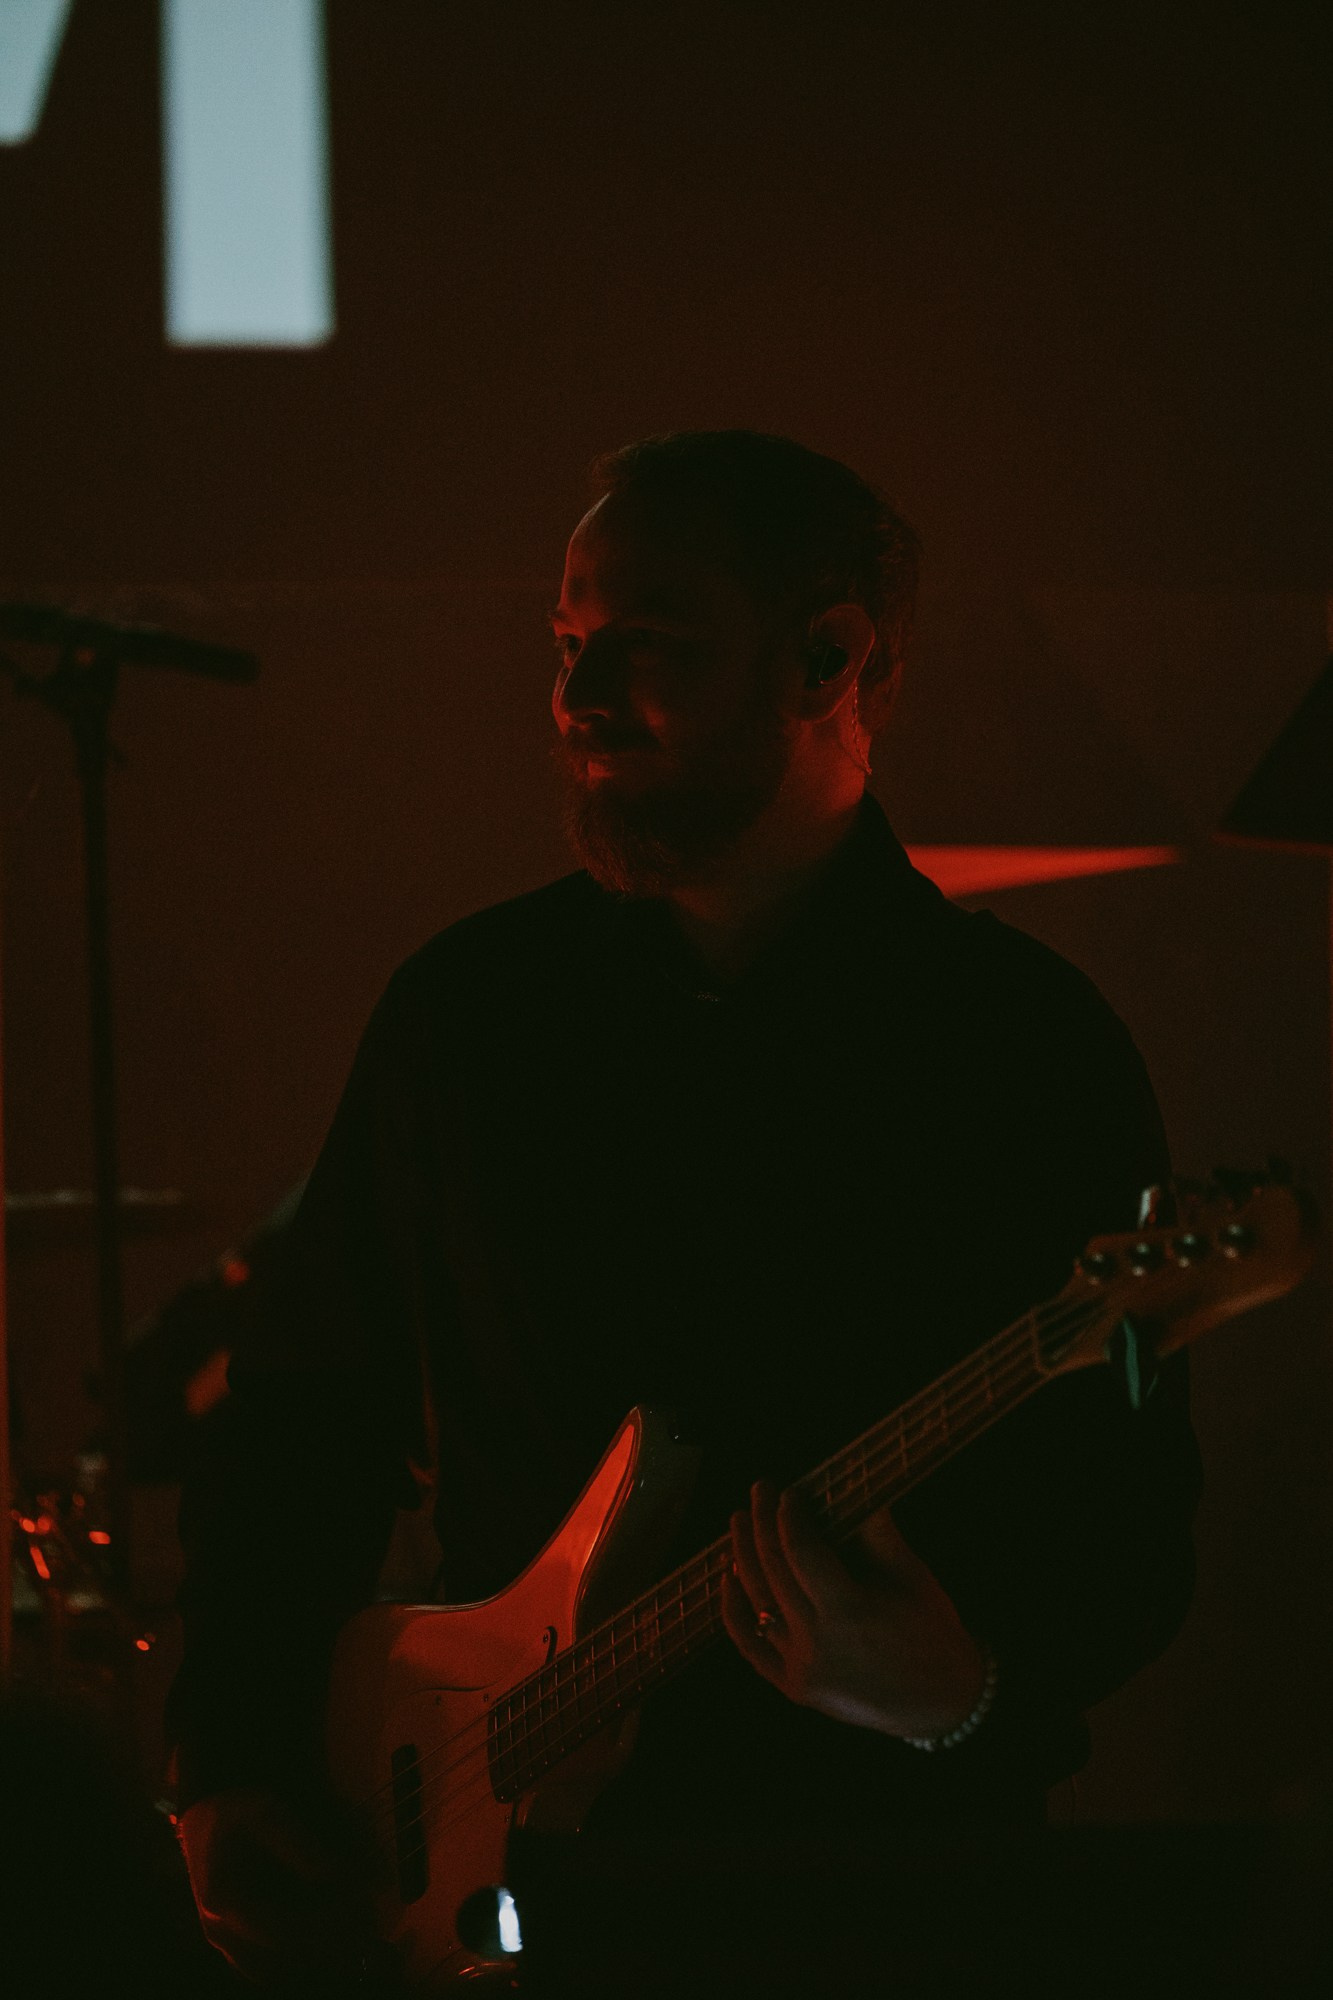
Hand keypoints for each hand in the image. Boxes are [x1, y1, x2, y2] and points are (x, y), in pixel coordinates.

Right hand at [177, 1785, 375, 1985]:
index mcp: (225, 1901)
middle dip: (326, 1949)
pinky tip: (333, 1937)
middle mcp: (221, 1933)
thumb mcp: (268, 1813)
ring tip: (355, 1935)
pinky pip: (272, 1967)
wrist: (207, 1820)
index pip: (283, 1931)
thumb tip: (340, 1877)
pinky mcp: (237, 1946)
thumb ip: (302, 1847)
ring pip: (277, 1972)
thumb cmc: (237, 1812)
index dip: (326, 1925)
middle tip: (365, 1928)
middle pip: (281, 1962)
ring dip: (317, 1959)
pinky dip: (303, 1957)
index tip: (359, 1910)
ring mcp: (226, 1944)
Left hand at [721, 1482, 986, 1739]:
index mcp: (849, 1612)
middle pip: (773, 1571)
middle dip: (762, 1525)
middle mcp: (817, 1643)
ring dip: (742, 1557)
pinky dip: (734, 1611)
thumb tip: (844, 1486)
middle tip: (758, 1491)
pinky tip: (729, 1578)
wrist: (943, 1703)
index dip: (788, 1516)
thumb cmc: (932, 1631)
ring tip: (740, 1522)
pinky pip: (750, 1646)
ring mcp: (801, 1670)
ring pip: (756, 1604)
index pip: (800, 1551)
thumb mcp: (909, 1574)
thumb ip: (874, 1530)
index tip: (788, 1491)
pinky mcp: (794, 1689)